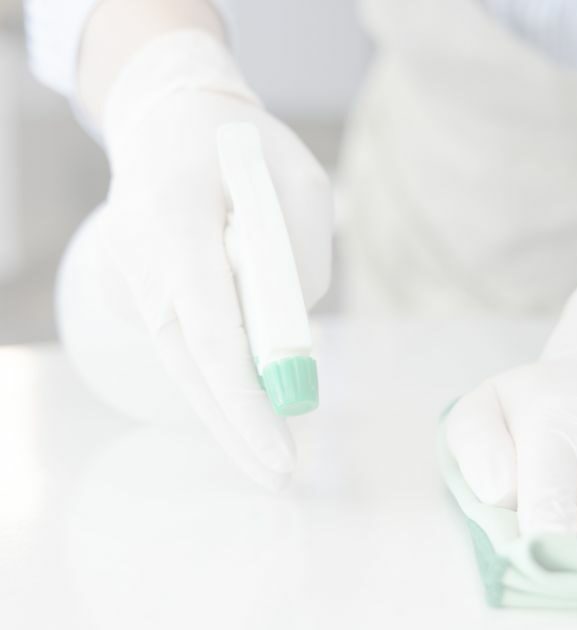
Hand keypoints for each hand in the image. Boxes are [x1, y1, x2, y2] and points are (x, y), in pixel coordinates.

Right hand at [99, 33, 332, 489]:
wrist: (169, 122)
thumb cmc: (246, 148)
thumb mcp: (300, 186)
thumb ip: (298, 261)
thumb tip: (288, 343)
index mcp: (177, 217)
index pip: (212, 329)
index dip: (246, 398)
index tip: (281, 450)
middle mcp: (141, 256)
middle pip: (190, 363)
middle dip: (236, 426)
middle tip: (280, 477)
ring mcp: (131, 276)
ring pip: (183, 360)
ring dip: (226, 410)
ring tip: (268, 457)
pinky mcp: (137, 288)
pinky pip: (183, 343)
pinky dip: (214, 379)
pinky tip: (242, 406)